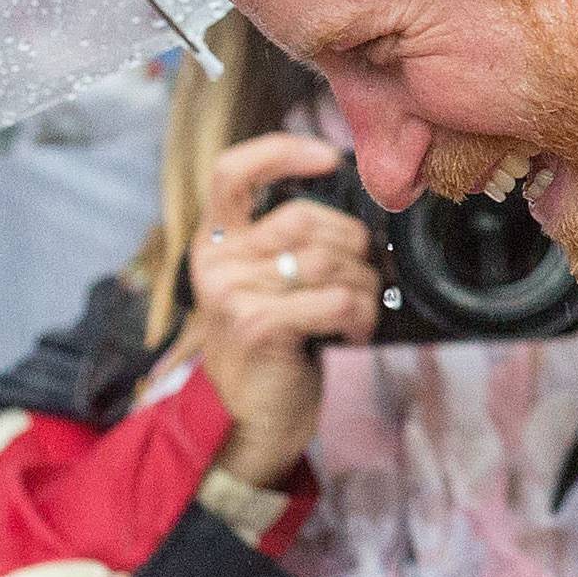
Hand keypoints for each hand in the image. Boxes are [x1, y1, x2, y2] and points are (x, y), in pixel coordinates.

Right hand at [187, 132, 379, 486]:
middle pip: (304, 217)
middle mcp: (216, 262)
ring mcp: (233, 293)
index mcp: (215, 242)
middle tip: (362, 275)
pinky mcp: (258, 325)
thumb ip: (285, 246)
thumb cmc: (269, 351)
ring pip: (327, 260)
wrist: (244, 424)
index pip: (233, 171)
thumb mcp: (263, 288)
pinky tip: (353, 332)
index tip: (329, 159)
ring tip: (359, 309)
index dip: (283, 152)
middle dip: (351, 245)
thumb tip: (355, 218)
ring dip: (362, 286)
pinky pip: (335, 299)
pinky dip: (359, 315)